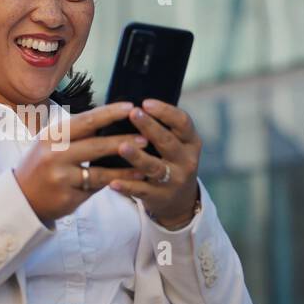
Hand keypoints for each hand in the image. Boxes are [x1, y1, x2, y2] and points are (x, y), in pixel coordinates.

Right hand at [13, 101, 149, 223]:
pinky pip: (97, 188)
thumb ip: (76, 132)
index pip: (86, 121)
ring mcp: (60, 177)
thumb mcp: (50, 142)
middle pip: (96, 145)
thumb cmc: (41, 165)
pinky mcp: (67, 196)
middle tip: (146, 136)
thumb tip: (108, 116)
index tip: (130, 107)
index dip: (110, 113)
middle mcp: (54, 154)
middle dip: (123, 140)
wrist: (21, 198)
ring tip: (146, 160)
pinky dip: (117, 181)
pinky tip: (133, 178)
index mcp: (52, 135)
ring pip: (100, 170)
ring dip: (126, 165)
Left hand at [106, 99, 200, 226]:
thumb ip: (163, 128)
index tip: (146, 102)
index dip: (166, 112)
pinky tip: (113, 181)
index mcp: (191, 143)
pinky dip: (127, 186)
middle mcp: (186, 161)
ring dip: (138, 157)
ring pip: (155, 167)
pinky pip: (141, 190)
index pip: (183, 123)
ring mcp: (174, 180)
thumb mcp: (177, 145)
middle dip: (150, 127)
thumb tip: (131, 106)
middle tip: (133, 113)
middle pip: (168, 142)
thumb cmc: (171, 162)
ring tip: (122, 147)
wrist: (180, 201)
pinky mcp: (159, 197)